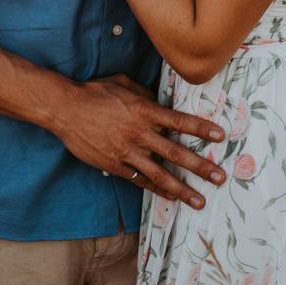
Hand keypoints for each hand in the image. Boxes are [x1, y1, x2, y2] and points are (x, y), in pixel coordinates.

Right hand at [51, 75, 227, 208]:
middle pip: (175, 153)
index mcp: (143, 110)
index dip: (201, 129)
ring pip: (160, 174)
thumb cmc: (95, 92)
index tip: (220, 137)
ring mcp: (126, 152)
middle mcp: (138, 133)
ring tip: (199, 200)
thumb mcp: (124, 84)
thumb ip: (146, 95)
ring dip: (182, 189)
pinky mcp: (115, 165)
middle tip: (219, 177)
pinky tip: (171, 196)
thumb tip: (162, 103)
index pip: (179, 121)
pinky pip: (140, 180)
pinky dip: (157, 189)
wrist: (65, 109)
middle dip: (200, 166)